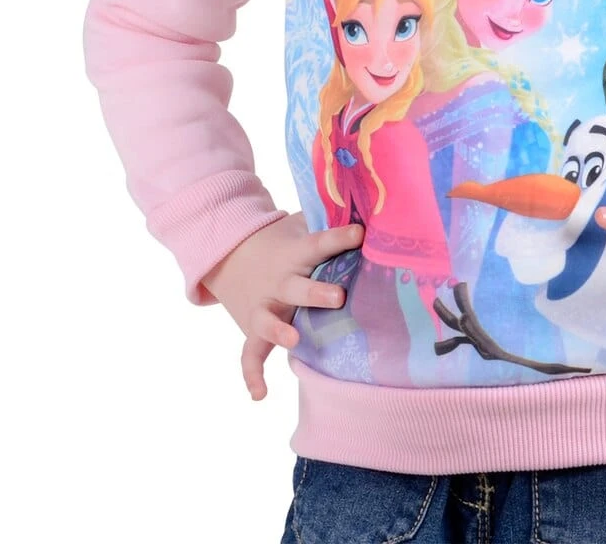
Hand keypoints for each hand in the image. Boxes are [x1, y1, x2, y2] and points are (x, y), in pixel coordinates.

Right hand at [200, 212, 363, 400]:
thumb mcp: (301, 226)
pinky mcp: (253, 329)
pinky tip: (260, 395)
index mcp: (296, 253)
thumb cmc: (284, 241)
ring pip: (268, 320)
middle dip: (315, 292)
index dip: (339, 238)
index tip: (360, 233)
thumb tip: (374, 209)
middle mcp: (279, 281)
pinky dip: (252, 374)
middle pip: (296, 287)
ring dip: (279, 331)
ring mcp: (264, 307)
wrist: (231, 254)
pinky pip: (250, 354)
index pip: (319, 244)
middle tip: (338, 296)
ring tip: (294, 341)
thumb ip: (331, 220)